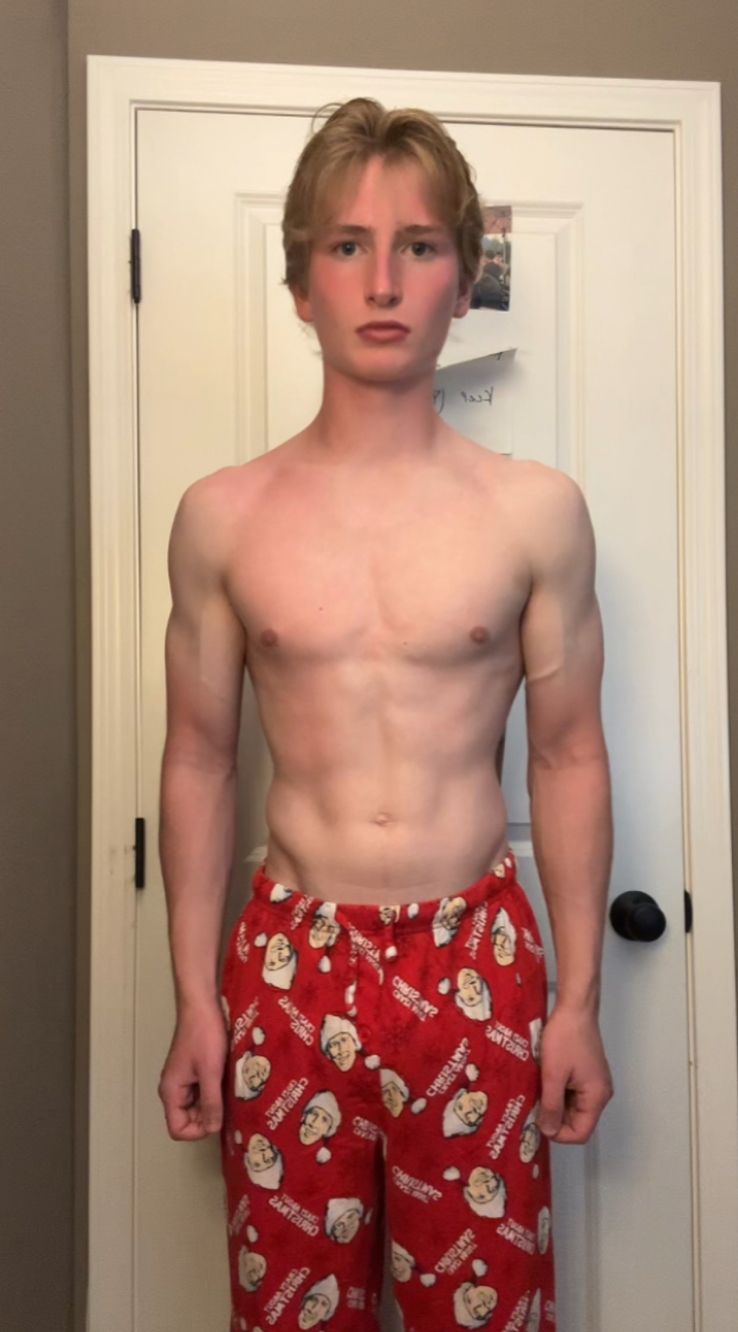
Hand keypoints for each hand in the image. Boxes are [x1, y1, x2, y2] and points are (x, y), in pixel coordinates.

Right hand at [158, 1001, 227, 1140]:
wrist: (201, 1006)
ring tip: (231, 1094)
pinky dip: (214, 1092)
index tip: (218, 1119)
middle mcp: (174, 1090)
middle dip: (208, 1117)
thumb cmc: (204, 1036)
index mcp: (171, 1092)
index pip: (177, 1129)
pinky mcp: (193, 1071)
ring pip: (197, 1106)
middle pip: (187, 1120)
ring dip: (213, 1104)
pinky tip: (229, 1083)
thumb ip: (210, 1102)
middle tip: (230, 1106)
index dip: (197, 1131)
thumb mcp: (210, 1072)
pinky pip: (202, 1092)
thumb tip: (212, 1130)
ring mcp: (183, 1080)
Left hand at [536, 1004, 612, 1143]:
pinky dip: (557, 1091)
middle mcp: (599, 1093)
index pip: (580, 1133)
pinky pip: (572, 1092)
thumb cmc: (565, 1039)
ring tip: (536, 1092)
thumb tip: (548, 1131)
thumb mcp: (553, 1074)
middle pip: (577, 1121)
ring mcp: (593, 1082)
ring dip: (554, 1103)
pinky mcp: (586, 1072)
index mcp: (596, 1097)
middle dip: (554, 1117)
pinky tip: (543, 1081)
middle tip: (532, 1106)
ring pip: (572, 1106)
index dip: (559, 1134)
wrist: (575, 1007)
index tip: (538, 1122)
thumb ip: (551, 1106)